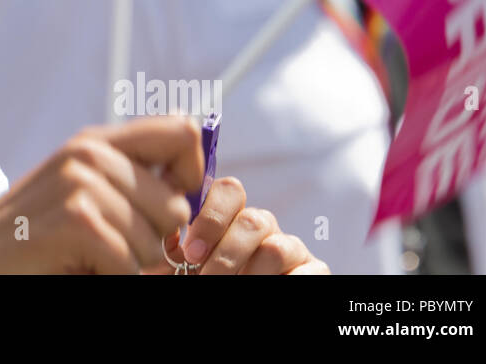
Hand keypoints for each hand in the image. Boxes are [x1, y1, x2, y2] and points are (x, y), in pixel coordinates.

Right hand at [0, 116, 203, 272]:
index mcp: (96, 141)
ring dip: (127, 265)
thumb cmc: (32, 234)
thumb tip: (197, 171)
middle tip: (105, 245)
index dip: (193, 173)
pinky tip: (73, 264)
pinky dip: (108, 278)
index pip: (182, 131)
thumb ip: (130, 176)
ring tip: (83, 254)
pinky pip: (130, 265)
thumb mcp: (81, 190)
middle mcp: (90, 152)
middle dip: (154, 241)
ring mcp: (82, 182)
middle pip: (177, 205)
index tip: (169, 205)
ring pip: (157, 243)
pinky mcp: (77, 219)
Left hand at [158, 176, 329, 274]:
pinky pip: (308, 271)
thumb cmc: (202, 279)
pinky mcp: (315, 270)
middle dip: (226, 254)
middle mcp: (263, 225)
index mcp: (231, 215)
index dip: (210, 218)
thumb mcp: (183, 264)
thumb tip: (169, 232)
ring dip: (250, 274)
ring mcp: (291, 247)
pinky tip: (264, 290)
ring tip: (235, 288)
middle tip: (208, 278)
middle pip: (252, 220)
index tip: (191, 253)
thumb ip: (176, 244)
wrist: (227, 295)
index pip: (229, 190)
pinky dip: (285, 282)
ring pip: (275, 248)